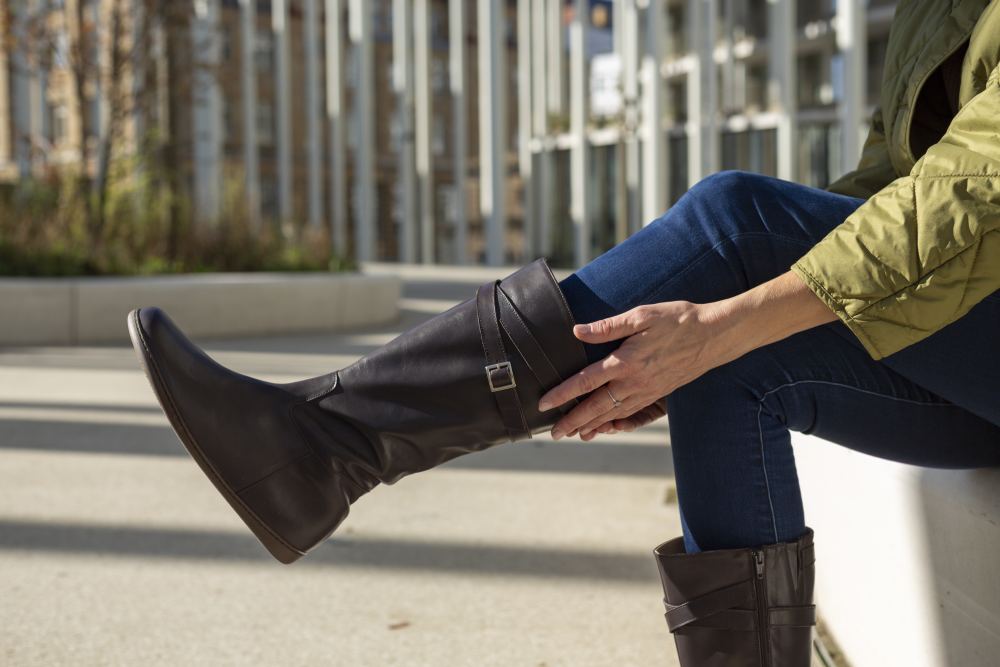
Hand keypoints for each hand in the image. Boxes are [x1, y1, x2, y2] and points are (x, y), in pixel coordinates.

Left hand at [536, 300, 733, 439]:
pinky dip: (616, 423)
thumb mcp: (641, 315)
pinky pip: (632, 414)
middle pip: (596, 407)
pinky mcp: (659, 394)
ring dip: (592, 425)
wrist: (714, 335)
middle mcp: (634, 382)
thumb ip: (607, 327)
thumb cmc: (677, 320)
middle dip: (573, 421)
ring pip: (614, 414)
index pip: (585, 382)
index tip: (544, 403)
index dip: (562, 394)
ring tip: (574, 434)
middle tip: (553, 433)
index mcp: (625, 361)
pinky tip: (607, 427)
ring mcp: (648, 391)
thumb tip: (577, 331)